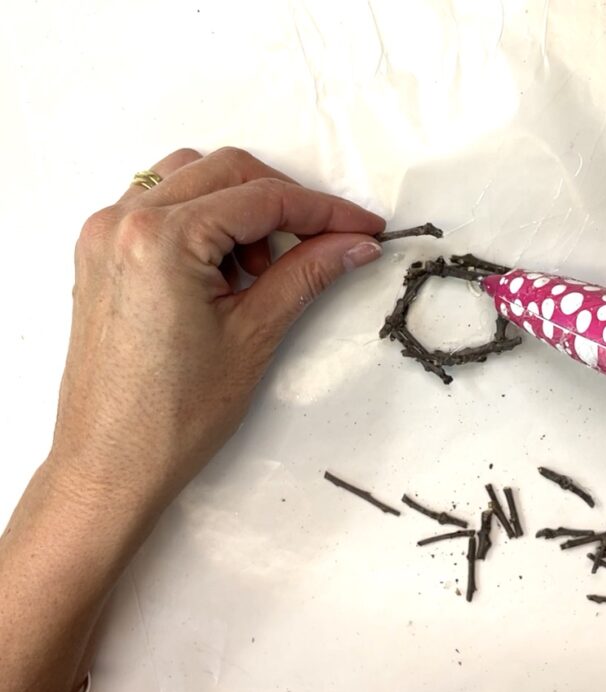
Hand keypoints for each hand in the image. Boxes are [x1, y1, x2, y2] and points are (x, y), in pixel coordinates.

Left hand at [52, 147, 384, 520]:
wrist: (112, 464)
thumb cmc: (173, 415)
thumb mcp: (254, 335)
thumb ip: (306, 274)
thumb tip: (354, 244)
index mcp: (160, 239)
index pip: (262, 199)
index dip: (324, 211)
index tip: (363, 228)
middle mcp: (123, 221)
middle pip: (226, 172)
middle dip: (285, 202)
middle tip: (326, 243)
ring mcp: (104, 235)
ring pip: (191, 178)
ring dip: (241, 207)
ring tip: (263, 268)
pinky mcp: (101, 254)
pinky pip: (161, 205)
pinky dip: (204, 220)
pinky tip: (226, 270)